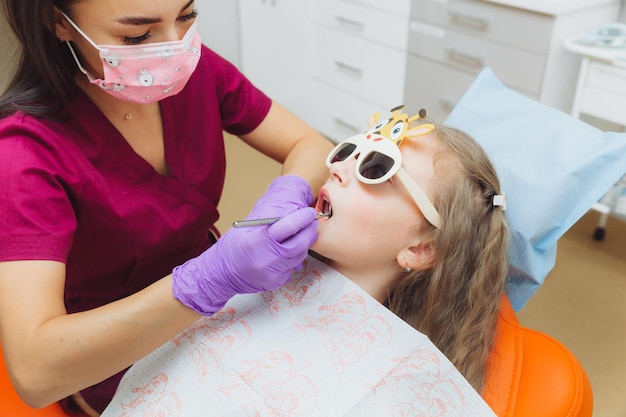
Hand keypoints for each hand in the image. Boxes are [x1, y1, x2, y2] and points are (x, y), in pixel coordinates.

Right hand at [172, 176, 316, 314]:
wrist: (220, 276)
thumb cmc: (231, 248)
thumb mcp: (245, 229)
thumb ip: (268, 222)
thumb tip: (291, 212)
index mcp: (258, 242)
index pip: (288, 227)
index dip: (302, 218)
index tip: (308, 212)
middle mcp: (267, 260)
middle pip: (299, 244)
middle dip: (309, 231)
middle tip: (311, 222)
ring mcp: (273, 273)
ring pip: (299, 256)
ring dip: (304, 244)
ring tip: (302, 233)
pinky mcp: (276, 282)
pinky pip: (292, 267)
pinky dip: (294, 257)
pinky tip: (288, 250)